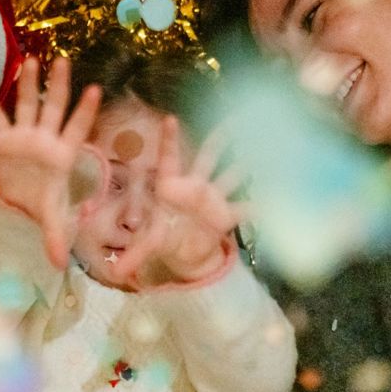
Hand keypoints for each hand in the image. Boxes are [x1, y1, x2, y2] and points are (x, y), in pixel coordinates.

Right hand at [0, 56, 100, 269]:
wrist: (18, 197)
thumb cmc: (41, 198)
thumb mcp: (50, 216)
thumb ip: (55, 236)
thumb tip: (60, 264)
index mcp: (62, 153)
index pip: (77, 129)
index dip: (86, 112)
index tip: (97, 90)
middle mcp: (45, 138)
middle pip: (54, 108)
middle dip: (59, 86)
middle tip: (64, 62)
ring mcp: (24, 135)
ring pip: (28, 105)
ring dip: (29, 85)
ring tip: (31, 61)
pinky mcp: (3, 137)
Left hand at [106, 118, 247, 290]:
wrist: (185, 253)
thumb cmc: (164, 237)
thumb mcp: (148, 244)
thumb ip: (134, 254)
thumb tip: (116, 272)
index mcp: (170, 186)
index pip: (169, 158)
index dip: (169, 140)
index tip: (170, 118)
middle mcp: (193, 186)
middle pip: (207, 157)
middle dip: (220, 139)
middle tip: (232, 118)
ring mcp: (212, 197)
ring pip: (230, 174)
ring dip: (245, 163)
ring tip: (262, 144)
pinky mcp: (226, 214)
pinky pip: (243, 208)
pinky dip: (257, 205)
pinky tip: (275, 195)